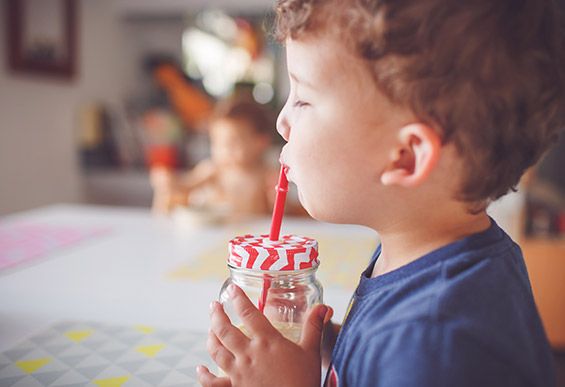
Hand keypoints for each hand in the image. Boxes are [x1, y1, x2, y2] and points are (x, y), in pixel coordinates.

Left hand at [197, 284, 332, 386]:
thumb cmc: (304, 381)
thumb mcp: (311, 352)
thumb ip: (314, 327)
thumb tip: (323, 307)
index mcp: (267, 341)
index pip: (248, 314)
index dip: (238, 299)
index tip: (232, 289)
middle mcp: (249, 354)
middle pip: (225, 330)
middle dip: (217, 315)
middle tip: (213, 305)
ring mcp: (239, 372)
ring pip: (217, 350)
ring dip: (211, 337)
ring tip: (210, 328)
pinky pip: (213, 382)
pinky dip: (204, 374)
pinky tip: (200, 368)